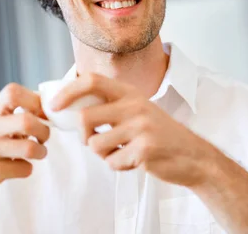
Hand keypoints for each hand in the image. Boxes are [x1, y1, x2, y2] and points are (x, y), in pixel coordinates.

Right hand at [0, 83, 50, 200]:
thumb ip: (18, 110)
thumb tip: (51, 105)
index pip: (13, 93)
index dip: (34, 101)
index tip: (42, 114)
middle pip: (27, 122)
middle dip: (44, 131)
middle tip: (44, 137)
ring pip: (29, 148)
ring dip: (41, 152)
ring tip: (38, 153)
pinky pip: (23, 169)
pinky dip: (27, 169)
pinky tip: (19, 166)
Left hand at [52, 73, 218, 186]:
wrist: (192, 156)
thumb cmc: (160, 134)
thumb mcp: (138, 110)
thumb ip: (111, 106)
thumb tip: (72, 108)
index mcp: (131, 93)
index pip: (91, 80)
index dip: (68, 91)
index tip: (54, 105)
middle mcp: (135, 105)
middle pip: (85, 118)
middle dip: (83, 136)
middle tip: (94, 141)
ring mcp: (140, 127)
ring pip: (95, 145)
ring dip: (103, 154)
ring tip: (121, 152)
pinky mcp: (144, 149)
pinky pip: (112, 162)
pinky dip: (119, 166)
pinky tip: (135, 160)